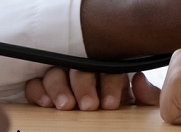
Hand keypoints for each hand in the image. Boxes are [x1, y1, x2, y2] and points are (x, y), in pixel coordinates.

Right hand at [22, 68, 159, 109]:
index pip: (109, 68)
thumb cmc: (116, 103)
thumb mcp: (137, 102)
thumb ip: (146, 95)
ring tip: (66, 106)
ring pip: (55, 72)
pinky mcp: (41, 86)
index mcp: (108, 68)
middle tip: (89, 106)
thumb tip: (139, 81)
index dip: (110, 84)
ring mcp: (61, 75)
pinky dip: (38, 91)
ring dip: (59, 88)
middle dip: (84, 86)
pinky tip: (46, 102)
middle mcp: (83, 68)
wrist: (99, 114)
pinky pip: (34, 83)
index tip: (110, 104)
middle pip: (79, 67)